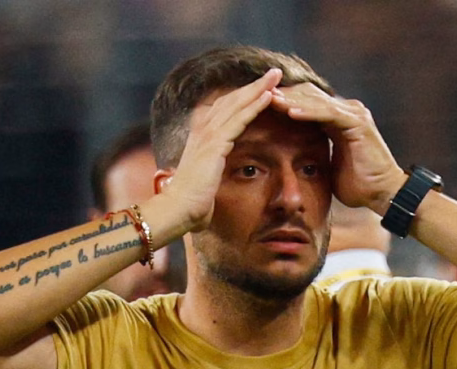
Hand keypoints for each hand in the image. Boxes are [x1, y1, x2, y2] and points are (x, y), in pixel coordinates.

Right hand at [165, 68, 282, 230]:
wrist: (179, 209)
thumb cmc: (193, 202)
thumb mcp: (205, 180)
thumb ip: (212, 171)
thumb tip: (215, 177)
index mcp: (201, 136)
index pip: (225, 108)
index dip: (244, 96)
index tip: (262, 87)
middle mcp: (203, 130)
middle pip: (233, 99)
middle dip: (254, 85)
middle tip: (274, 72)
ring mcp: (208, 135)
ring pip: (238, 104)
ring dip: (258, 88)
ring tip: (276, 76)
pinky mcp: (215, 144)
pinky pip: (239, 120)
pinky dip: (254, 106)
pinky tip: (269, 96)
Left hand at [270, 84, 405, 214]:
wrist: (384, 194)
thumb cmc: (358, 185)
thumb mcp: (329, 166)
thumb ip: (315, 154)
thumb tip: (291, 161)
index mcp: (338, 119)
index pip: (307, 101)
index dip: (285, 102)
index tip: (260, 106)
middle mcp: (347, 111)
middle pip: (309, 94)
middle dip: (284, 95)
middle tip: (259, 96)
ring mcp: (354, 114)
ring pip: (317, 100)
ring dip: (292, 100)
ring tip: (270, 100)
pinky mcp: (357, 123)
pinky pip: (328, 113)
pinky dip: (308, 112)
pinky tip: (289, 112)